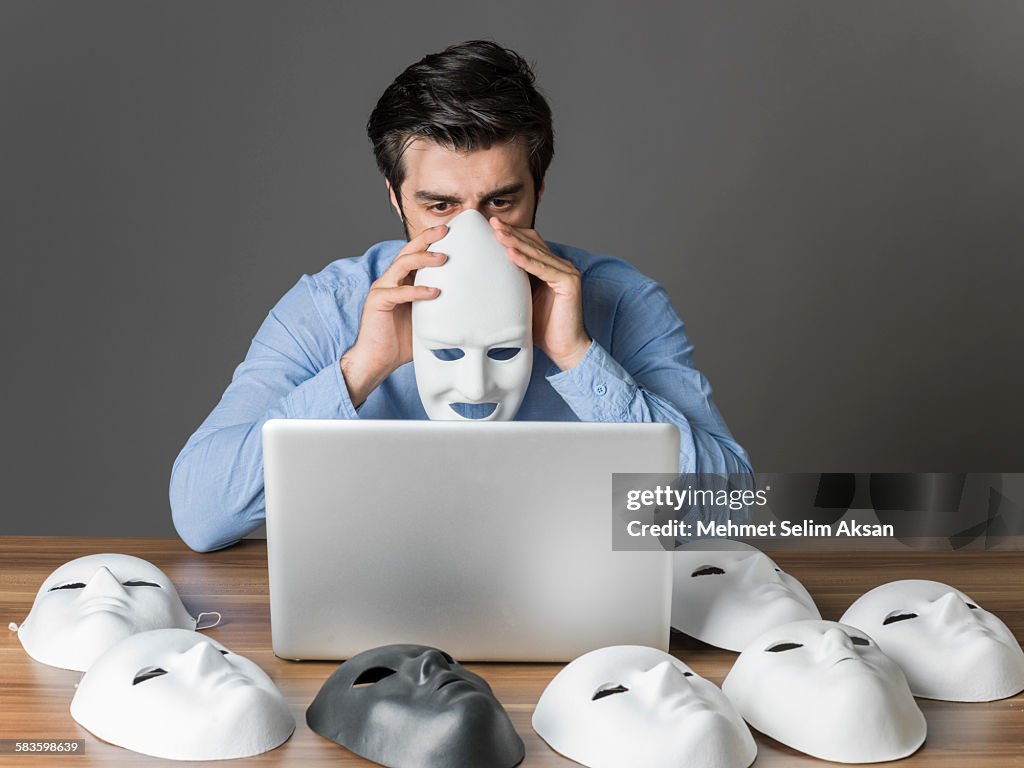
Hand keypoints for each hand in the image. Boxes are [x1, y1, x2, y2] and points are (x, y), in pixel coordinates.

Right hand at [340, 225, 447, 406]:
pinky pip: (399, 292)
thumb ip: (440, 307)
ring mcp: (382, 288)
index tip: (451, 232)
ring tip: (443, 258)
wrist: (378, 359)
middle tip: (446, 230)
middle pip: (408, 250)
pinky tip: (434, 293)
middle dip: (427, 238)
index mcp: (402, 280)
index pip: (416, 254)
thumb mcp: (427, 318)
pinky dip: (417, 291)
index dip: (431, 241)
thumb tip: (470, 304)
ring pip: (402, 264)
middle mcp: (390, 280)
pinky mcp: (378, 302)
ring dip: (423, 259)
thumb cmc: (402, 340)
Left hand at [490, 218, 591, 369]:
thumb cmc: (543, 328)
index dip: (512, 234)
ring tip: (497, 233)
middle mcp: (561, 266)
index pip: (531, 243)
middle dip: (511, 232)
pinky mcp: (569, 282)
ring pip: (537, 252)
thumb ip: (513, 284)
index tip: (491, 227)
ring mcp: (568, 272)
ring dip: (515, 242)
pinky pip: (543, 268)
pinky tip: (510, 253)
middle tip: (491, 222)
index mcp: (550, 267)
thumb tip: (487, 274)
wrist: (565, 349)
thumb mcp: (522, 299)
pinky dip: (526, 260)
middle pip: (534, 242)